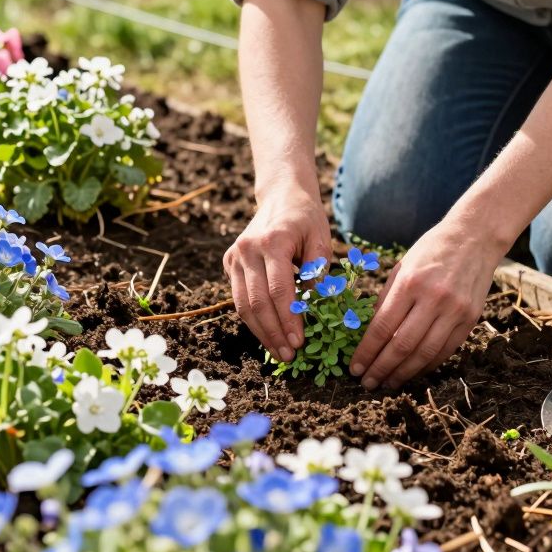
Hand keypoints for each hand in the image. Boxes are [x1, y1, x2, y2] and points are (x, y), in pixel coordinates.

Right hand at [224, 184, 330, 362]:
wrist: (281, 196)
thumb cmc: (306, 219)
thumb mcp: (321, 239)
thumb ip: (318, 273)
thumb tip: (315, 310)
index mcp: (272, 241)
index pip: (278, 289)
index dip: (288, 319)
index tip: (300, 342)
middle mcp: (247, 249)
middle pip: (256, 301)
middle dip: (273, 333)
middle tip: (289, 355)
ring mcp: (235, 256)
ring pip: (242, 304)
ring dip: (261, 332)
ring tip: (278, 352)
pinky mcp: (229, 263)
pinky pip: (239, 298)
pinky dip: (253, 319)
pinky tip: (268, 334)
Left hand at [349, 220, 506, 390]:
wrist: (475, 237)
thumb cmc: (431, 250)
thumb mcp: (401, 266)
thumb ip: (387, 299)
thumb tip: (369, 334)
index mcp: (410, 283)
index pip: (382, 327)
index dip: (367, 352)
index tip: (354, 368)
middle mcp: (433, 298)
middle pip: (402, 345)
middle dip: (381, 368)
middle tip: (367, 383)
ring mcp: (455, 310)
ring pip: (425, 353)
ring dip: (403, 373)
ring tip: (387, 383)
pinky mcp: (471, 319)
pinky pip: (446, 350)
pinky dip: (427, 365)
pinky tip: (412, 372)